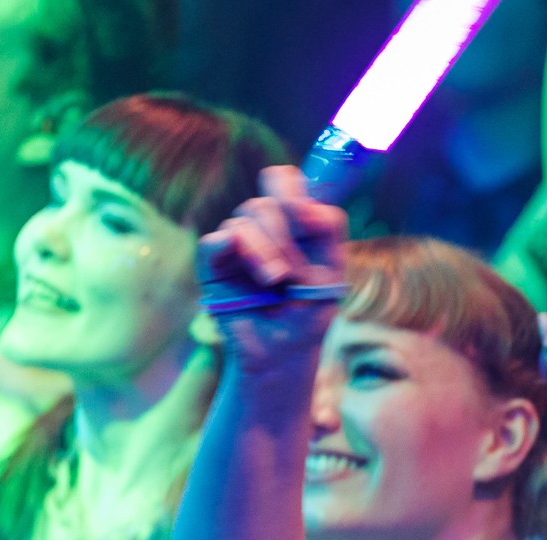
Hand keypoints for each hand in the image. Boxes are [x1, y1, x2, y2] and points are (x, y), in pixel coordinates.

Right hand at [195, 166, 347, 370]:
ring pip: (244, 221)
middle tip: (292, 273)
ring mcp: (235, 244)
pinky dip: (235, 250)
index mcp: (291, 223)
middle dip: (284, 237)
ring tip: (276, 284)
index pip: (284, 180)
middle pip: (265, 203)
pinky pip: (215, 241)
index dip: (292, 191)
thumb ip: (329, 230)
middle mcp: (261, 228)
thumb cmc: (309, 313)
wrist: (284, 351)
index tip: (305, 218)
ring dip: (265, 253)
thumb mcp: (333, 272)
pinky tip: (255, 276)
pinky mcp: (212, 264)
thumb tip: (307, 204)